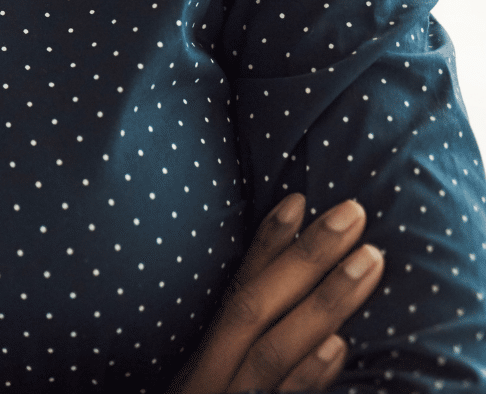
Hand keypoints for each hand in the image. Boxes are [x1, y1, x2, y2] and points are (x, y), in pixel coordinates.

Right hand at [170, 194, 385, 392]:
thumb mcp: (212, 385)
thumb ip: (243, 357)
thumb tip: (304, 317)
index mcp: (207, 358)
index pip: (237, 291)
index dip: (266, 244)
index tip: (299, 201)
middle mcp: (216, 374)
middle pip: (256, 308)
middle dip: (305, 258)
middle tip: (353, 213)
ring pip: (275, 350)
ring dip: (324, 303)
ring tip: (369, 259)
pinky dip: (309, 375)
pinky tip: (339, 346)